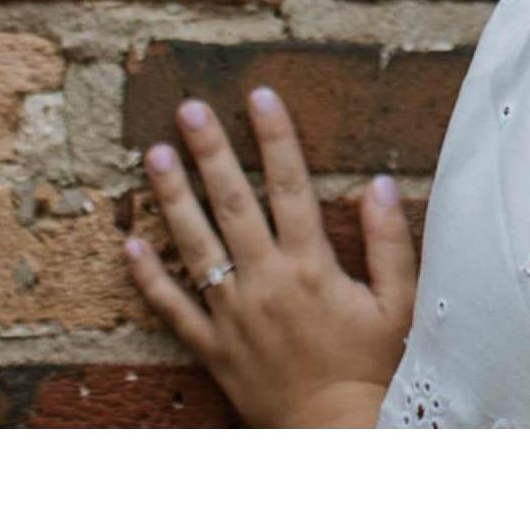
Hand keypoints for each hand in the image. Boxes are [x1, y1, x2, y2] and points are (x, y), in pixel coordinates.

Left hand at [127, 85, 416, 427]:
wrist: (336, 435)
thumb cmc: (375, 367)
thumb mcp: (400, 303)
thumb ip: (389, 242)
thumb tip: (378, 183)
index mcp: (313, 265)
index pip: (290, 185)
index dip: (275, 136)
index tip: (259, 95)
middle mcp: (266, 282)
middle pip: (233, 204)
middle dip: (211, 152)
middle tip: (188, 110)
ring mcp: (233, 315)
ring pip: (195, 246)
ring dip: (173, 198)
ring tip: (153, 156)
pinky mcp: (212, 348)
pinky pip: (173, 309)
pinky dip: (149, 279)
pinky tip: (130, 246)